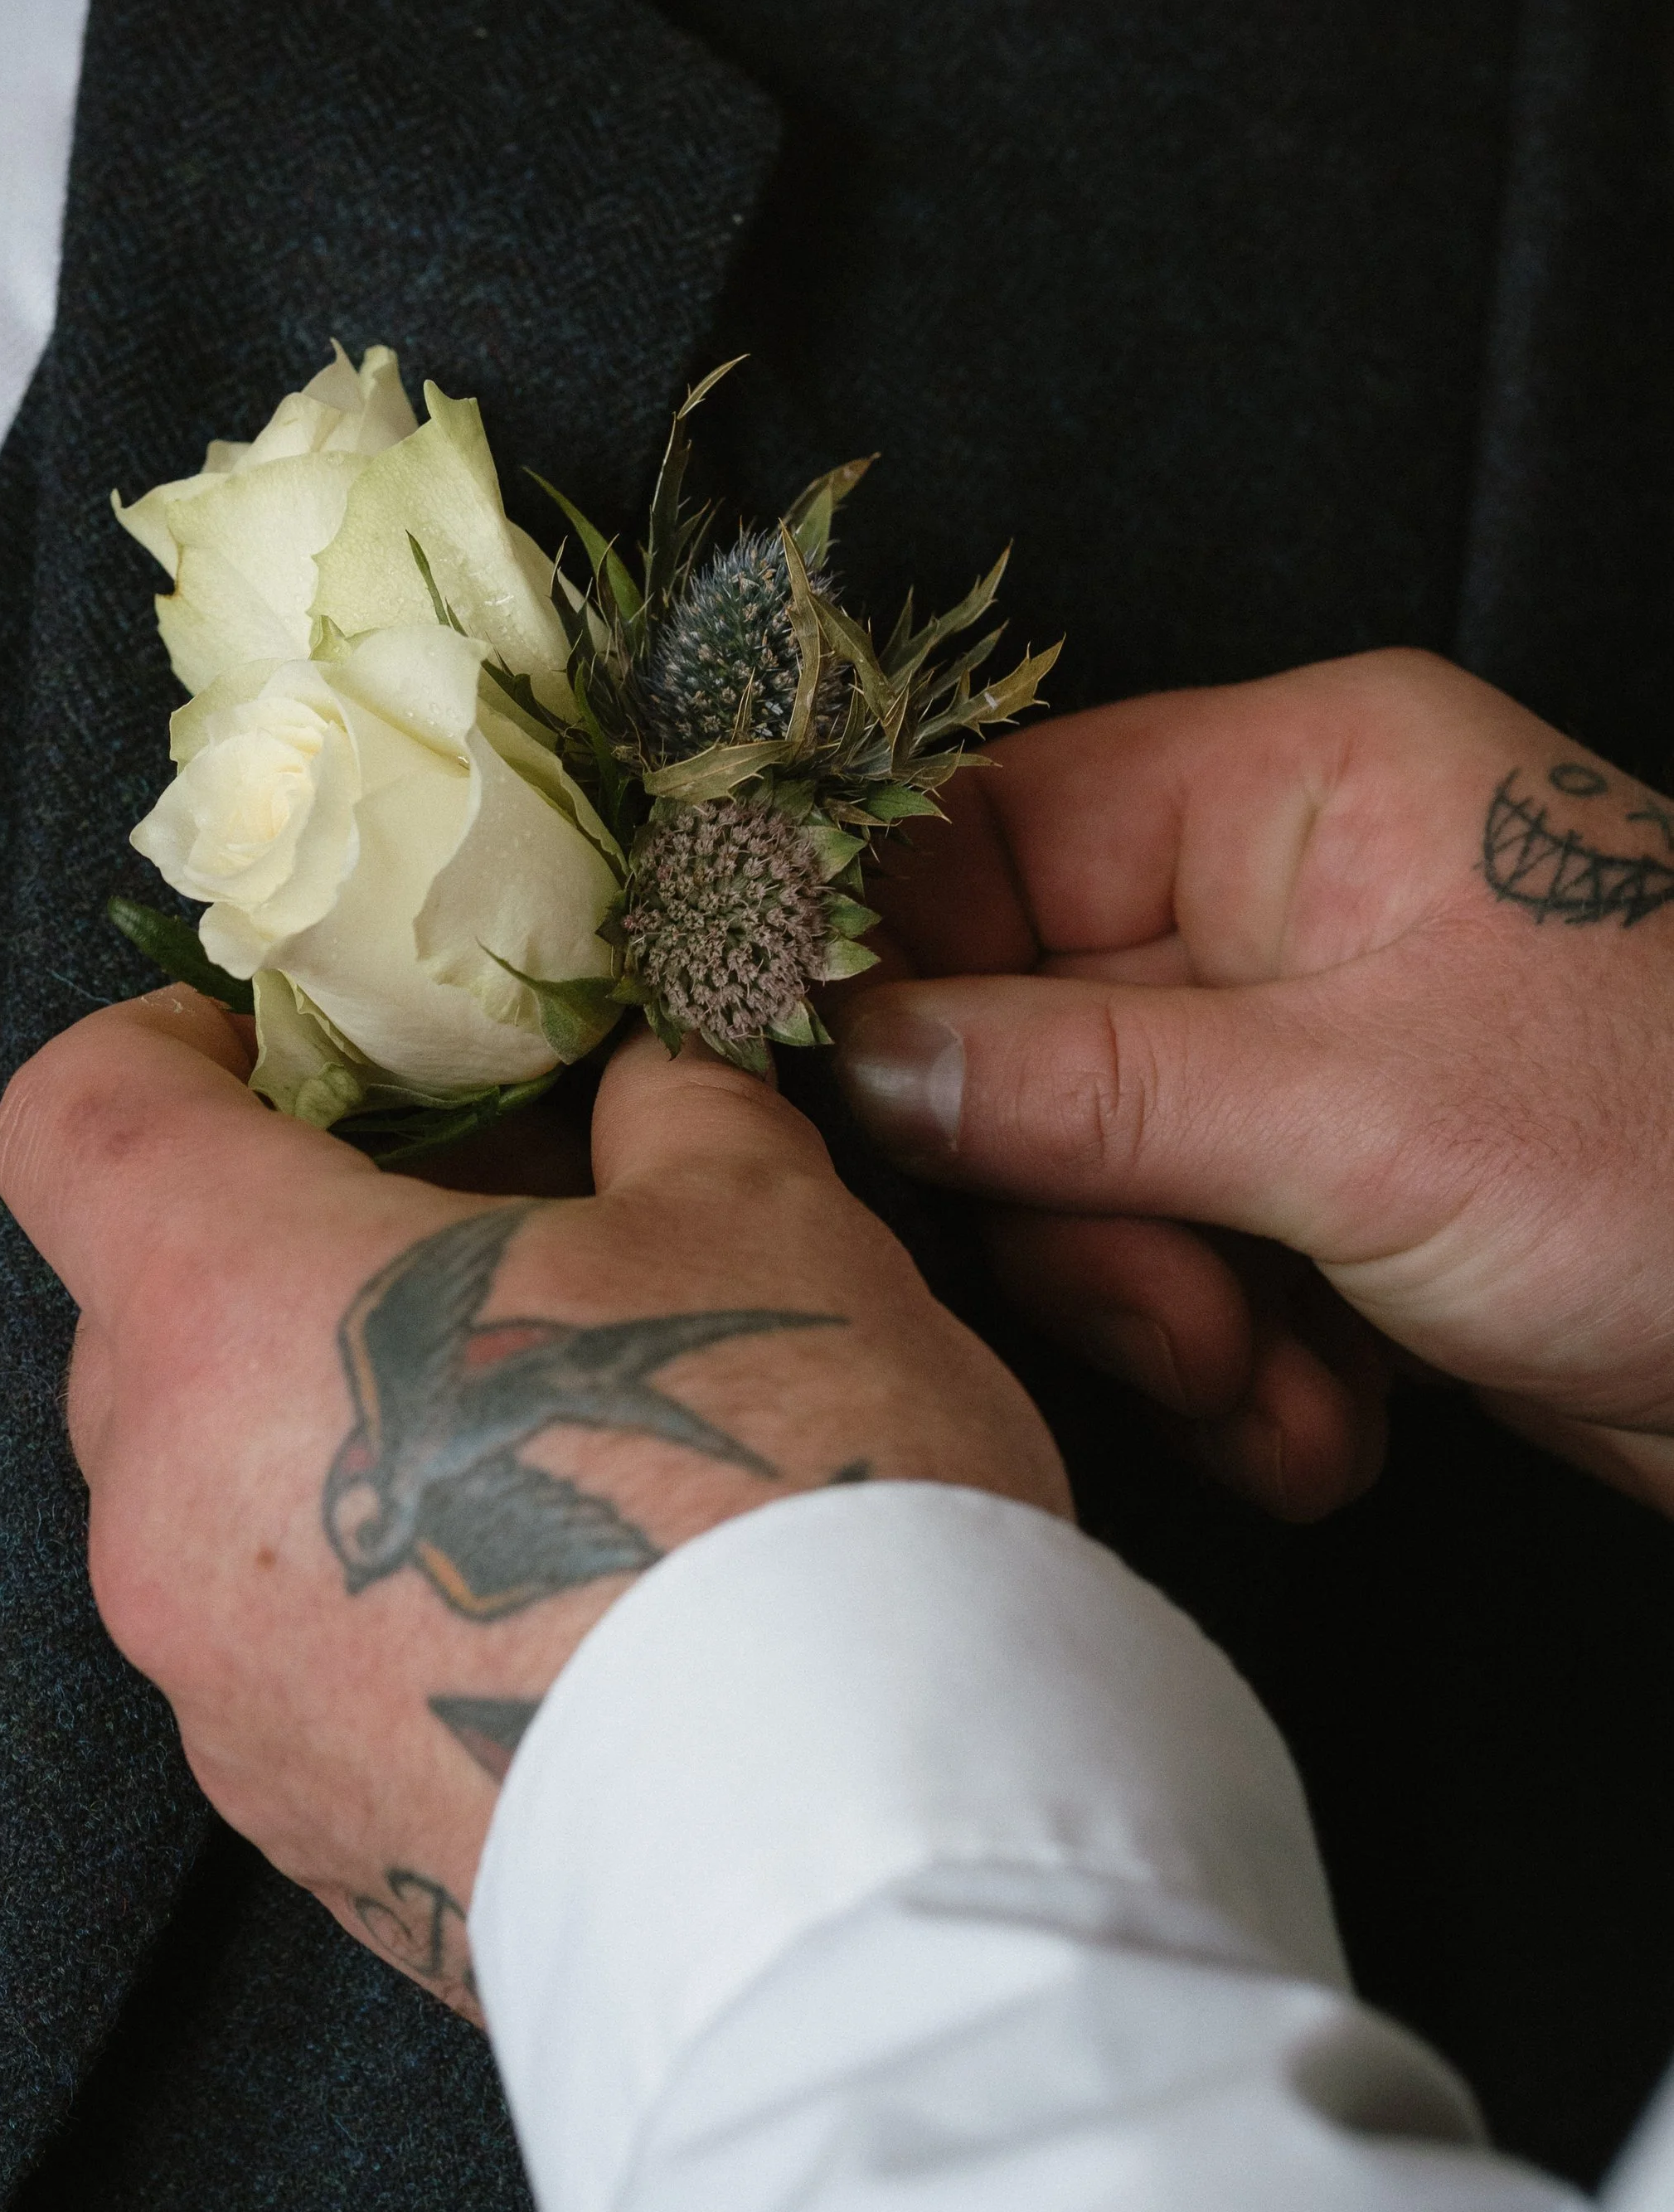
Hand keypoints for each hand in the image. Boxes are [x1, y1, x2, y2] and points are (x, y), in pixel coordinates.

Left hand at [0, 996, 1064, 2010]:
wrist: (846, 1873)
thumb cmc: (782, 1493)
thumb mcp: (765, 1222)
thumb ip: (674, 1112)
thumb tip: (648, 1085)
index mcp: (229, 1310)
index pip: (73, 1120)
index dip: (157, 1048)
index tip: (272, 1047)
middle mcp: (166, 1510)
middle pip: (148, 1314)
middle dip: (289, 1245)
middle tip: (481, 1228)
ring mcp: (217, 1695)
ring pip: (217, 1495)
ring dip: (337, 1428)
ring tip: (540, 1429)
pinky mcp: (295, 1831)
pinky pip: (285, 1657)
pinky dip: (373, 1595)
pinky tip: (558, 1602)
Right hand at [835, 650, 1673, 1520]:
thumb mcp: (1354, 1113)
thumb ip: (1078, 1084)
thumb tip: (857, 1060)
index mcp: (1296, 785)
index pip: (992, 830)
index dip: (910, 975)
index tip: (865, 1109)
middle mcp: (1290, 898)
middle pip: (1025, 1031)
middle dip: (1085, 1211)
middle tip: (1176, 1311)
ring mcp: (1314, 1053)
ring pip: (1095, 1175)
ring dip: (1168, 1321)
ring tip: (1282, 1392)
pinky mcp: (1341, 1193)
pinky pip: (1188, 1268)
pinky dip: (1241, 1374)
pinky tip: (1334, 1426)